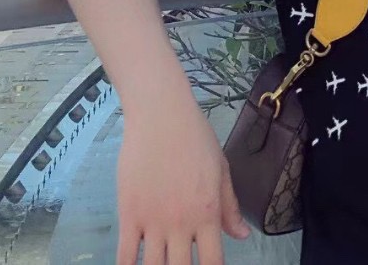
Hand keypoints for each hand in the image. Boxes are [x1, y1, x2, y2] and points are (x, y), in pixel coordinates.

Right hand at [116, 96, 249, 264]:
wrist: (162, 116)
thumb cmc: (196, 138)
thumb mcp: (220, 169)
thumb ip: (229, 207)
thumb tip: (242, 236)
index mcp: (208, 213)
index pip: (212, 262)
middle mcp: (182, 223)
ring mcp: (154, 221)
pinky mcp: (129, 215)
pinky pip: (125, 256)